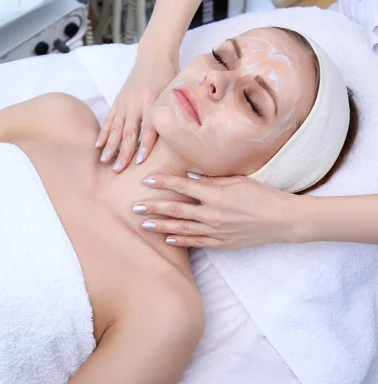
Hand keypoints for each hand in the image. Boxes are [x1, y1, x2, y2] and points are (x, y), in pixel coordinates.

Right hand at [95, 54, 176, 172]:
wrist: (154, 56)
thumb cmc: (170, 76)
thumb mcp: (175, 93)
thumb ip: (174, 113)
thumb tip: (181, 139)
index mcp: (152, 102)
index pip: (148, 129)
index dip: (145, 146)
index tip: (141, 162)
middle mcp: (136, 103)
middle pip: (129, 132)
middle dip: (123, 152)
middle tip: (119, 170)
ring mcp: (125, 103)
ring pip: (115, 128)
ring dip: (110, 146)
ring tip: (105, 162)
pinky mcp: (118, 101)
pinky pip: (109, 120)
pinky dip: (103, 133)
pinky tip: (98, 146)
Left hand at [135, 174, 301, 248]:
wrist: (283, 221)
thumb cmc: (263, 196)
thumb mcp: (238, 181)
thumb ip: (213, 180)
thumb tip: (190, 176)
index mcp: (216, 195)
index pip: (183, 187)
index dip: (163, 183)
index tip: (146, 180)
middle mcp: (212, 214)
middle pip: (176, 210)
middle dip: (154, 208)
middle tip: (135, 208)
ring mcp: (216, 231)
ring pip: (182, 229)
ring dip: (161, 227)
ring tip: (143, 225)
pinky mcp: (222, 243)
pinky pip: (196, 242)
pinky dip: (181, 241)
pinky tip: (168, 240)